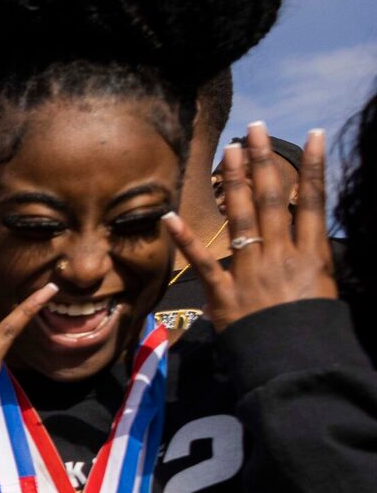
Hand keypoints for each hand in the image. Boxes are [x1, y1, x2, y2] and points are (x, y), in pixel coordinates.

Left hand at [168, 123, 338, 328]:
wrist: (298, 363)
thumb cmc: (312, 331)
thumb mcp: (323, 291)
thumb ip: (312, 263)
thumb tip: (306, 240)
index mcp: (312, 254)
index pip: (312, 200)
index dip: (313, 166)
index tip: (312, 135)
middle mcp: (282, 255)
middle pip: (272, 199)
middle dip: (264, 161)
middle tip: (256, 128)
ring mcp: (253, 272)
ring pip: (242, 217)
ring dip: (233, 181)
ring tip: (229, 150)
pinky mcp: (225, 294)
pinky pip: (203, 261)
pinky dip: (185, 238)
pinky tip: (169, 214)